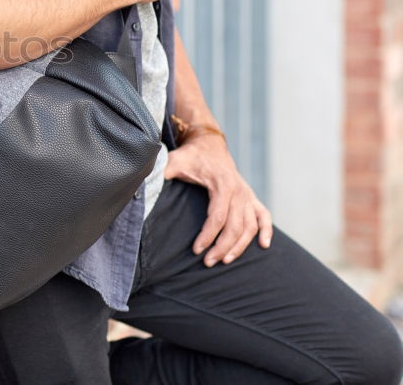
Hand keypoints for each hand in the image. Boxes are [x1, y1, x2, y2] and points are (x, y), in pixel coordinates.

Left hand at [164, 131, 273, 266]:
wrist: (208, 145)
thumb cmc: (190, 157)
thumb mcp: (173, 161)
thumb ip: (161, 173)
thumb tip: (142, 183)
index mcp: (222, 183)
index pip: (217, 216)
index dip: (208, 236)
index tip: (196, 250)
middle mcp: (238, 190)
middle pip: (235, 226)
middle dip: (222, 247)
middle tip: (208, 262)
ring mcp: (247, 194)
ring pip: (250, 226)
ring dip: (240, 246)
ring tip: (225, 260)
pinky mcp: (251, 197)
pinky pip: (264, 216)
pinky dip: (266, 230)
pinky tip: (264, 245)